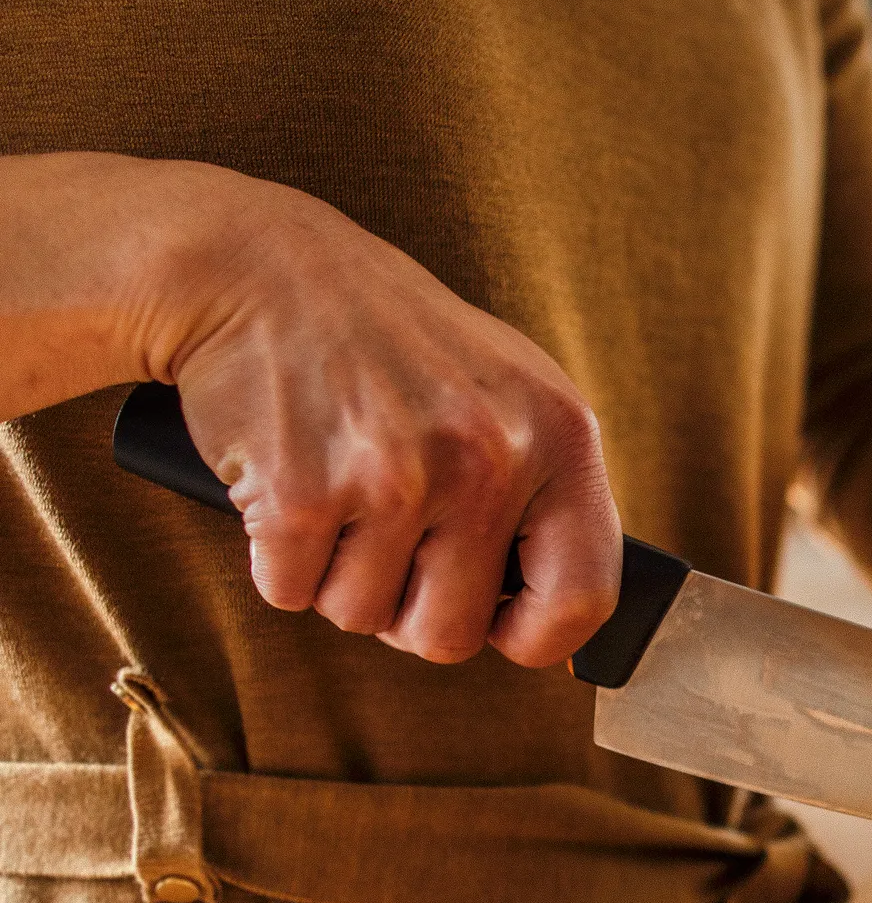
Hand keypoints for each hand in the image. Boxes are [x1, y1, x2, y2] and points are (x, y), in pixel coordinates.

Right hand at [136, 162, 620, 666]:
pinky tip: (289, 482)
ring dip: (338, 575)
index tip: (501, 625)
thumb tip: (559, 621)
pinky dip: (278, 558)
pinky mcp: (302, 492)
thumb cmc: (392, 342)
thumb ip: (547, 496)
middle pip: (450, 635)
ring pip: (363, 617)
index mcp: (560, 434)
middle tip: (387, 538)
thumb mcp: (508, 393)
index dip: (536, 637)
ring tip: (340, 489)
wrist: (258, 265)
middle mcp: (489, 456)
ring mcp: (396, 475)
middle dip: (408, 608)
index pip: (583, 598)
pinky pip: (290, 592)